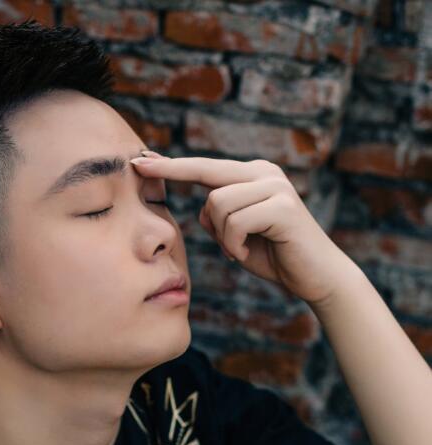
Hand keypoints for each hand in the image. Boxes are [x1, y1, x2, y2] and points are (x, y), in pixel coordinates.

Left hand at [131, 150, 357, 305]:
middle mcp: (265, 173)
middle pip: (207, 172)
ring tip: (237, 249)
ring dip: (220, 236)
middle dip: (170, 170)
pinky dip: (234, 245)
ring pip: (217, 203)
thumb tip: (201, 208)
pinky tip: (247, 254)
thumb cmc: (274, 256)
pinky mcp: (281, 206)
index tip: (140, 161)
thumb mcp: (237, 235)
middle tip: (136, 166)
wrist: (315, 277)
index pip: (206, 167)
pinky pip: (234, 222)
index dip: (172, 165)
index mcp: (253, 176)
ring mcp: (275, 186)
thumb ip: (219, 217)